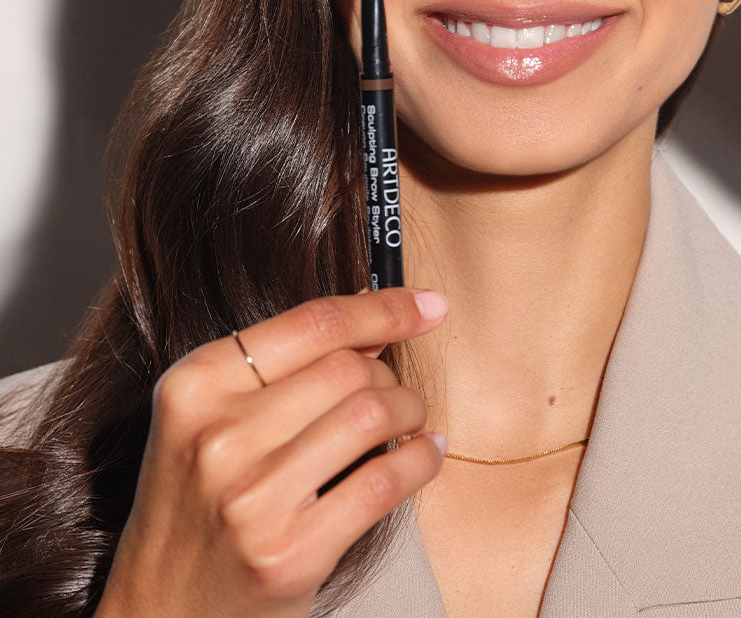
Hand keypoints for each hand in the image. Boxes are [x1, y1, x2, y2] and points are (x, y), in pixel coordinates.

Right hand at [95, 288, 447, 617]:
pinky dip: (422, 461)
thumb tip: (376, 316)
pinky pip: (385, 481)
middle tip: (397, 394)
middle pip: (350, 367)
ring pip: (373, 414)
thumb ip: (286, 364)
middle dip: (392, 376)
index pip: (314, 323)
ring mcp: (251, 497)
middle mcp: (217, 435)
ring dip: (410, 413)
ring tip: (410, 424)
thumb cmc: (199, 501)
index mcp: (194, 384)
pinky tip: (424, 455)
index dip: (384, 308)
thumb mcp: (214, 416)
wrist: (160, 609)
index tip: (428, 305)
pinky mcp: (288, 552)